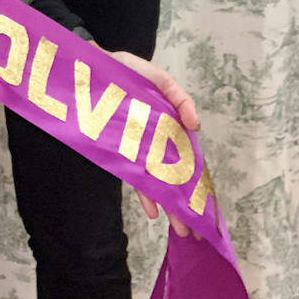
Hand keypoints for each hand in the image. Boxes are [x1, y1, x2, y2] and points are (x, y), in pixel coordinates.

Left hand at [110, 48, 198, 237]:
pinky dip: (144, 192)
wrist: (90, 68)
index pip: (187, 160)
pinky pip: (133, 174)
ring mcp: (136, 148)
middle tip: (195, 230)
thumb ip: (180, 98)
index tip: (208, 208)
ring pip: (156, 180)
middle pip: (174, 177)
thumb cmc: (127, 72)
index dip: (198, 183)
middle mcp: (154, 142)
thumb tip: (196, 126)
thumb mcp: (159, 79)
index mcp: (168, 128)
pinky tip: (153, 210)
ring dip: (168, 204)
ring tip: (179, 228)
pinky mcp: (117, 150)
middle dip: (185, 204)